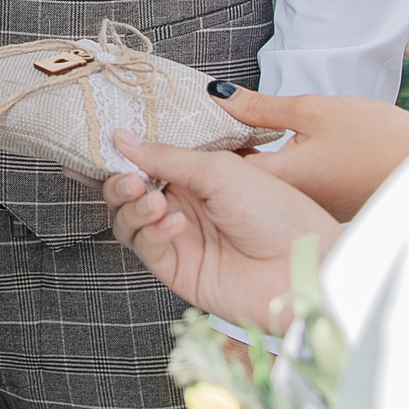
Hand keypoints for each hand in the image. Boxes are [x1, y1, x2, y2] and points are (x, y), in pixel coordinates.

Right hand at [104, 134, 339, 328]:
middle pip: (129, 192)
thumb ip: (167, 156)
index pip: (146, 160)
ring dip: (132, 207)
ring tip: (151, 201)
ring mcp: (180, 238)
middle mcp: (185, 204)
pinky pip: (146, 248)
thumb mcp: (222, 170)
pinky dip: (153, 233)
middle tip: (127, 179)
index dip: (124, 154)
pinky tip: (175, 225)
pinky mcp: (178, 270)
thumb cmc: (279, 213)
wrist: (304, 268)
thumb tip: (122, 138)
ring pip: (129, 221)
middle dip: (120, 182)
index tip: (104, 144)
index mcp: (198, 175)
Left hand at [217, 85, 408, 220]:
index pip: (218, 166)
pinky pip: (285, 189)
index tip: (186, 120)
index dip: (200, 142)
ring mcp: (305, 210)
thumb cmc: (380, 140)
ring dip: (246, 160)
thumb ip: (261, 107)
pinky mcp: (323, 208)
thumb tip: (217, 96)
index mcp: (277, 181)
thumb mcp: (315, 111)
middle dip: (220, 150)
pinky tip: (275, 146)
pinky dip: (274, 169)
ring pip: (260, 183)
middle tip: (206, 119)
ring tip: (235, 127)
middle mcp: (285, 205)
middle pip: (235, 178)